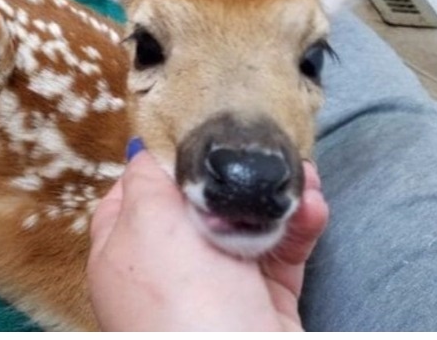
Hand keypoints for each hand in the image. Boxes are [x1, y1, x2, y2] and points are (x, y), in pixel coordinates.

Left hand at [87, 142, 328, 330]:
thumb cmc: (178, 298)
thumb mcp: (147, 221)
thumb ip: (146, 179)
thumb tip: (143, 150)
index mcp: (122, 250)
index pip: (132, 196)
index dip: (161, 163)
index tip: (193, 133)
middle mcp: (165, 269)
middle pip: (196, 206)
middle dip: (231, 174)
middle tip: (260, 146)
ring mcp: (215, 288)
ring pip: (247, 225)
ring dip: (275, 195)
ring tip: (302, 171)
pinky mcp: (262, 304)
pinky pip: (282, 254)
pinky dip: (299, 227)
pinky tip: (313, 205)